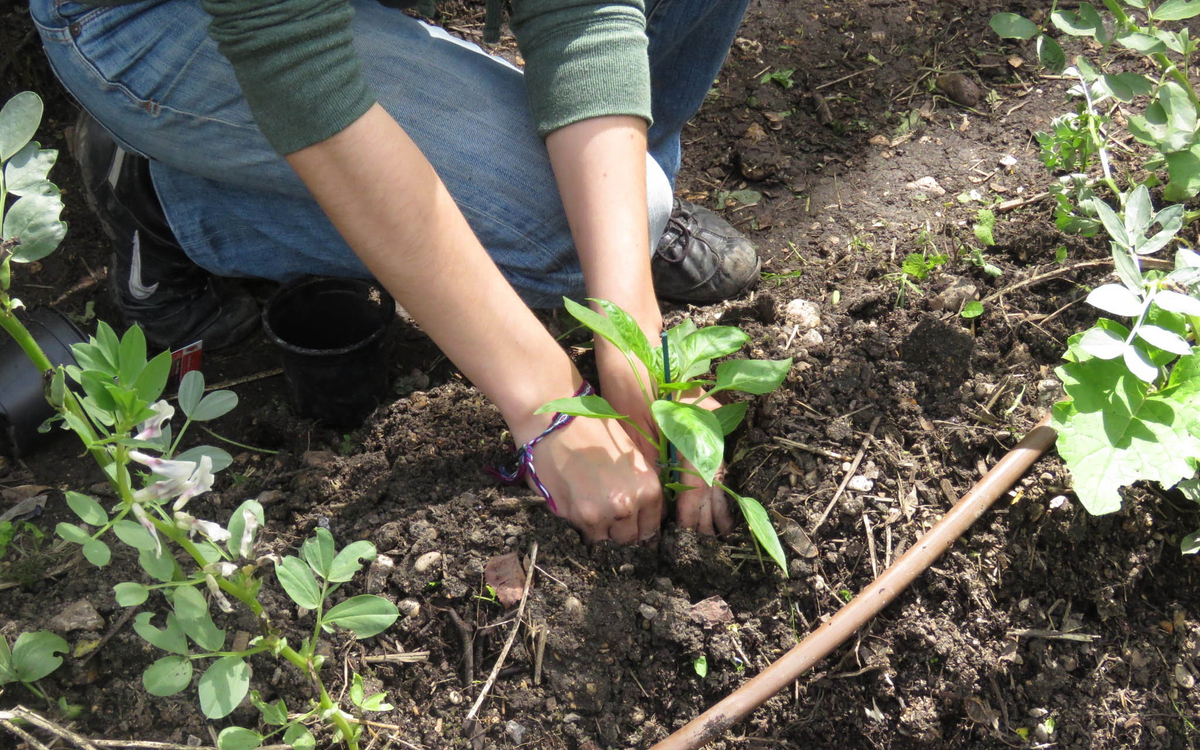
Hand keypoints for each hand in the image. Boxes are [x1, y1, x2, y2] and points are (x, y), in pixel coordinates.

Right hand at [526, 413, 662, 543]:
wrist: (555, 423)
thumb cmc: (592, 431)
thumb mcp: (629, 454)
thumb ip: (638, 485)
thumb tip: (639, 513)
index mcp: (648, 488)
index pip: (651, 527)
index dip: (639, 526)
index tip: (630, 523)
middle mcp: (630, 505)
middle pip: (629, 538)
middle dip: (619, 529)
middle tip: (607, 513)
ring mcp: (603, 514)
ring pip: (606, 539)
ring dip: (600, 529)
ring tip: (589, 504)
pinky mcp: (578, 517)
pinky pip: (584, 534)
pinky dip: (581, 525)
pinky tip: (576, 503)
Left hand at [599, 354, 734, 537]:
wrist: (633, 340)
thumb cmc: (630, 376)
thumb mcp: (636, 419)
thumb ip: (649, 455)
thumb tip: (658, 490)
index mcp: (694, 424)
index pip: (699, 475)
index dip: (693, 504)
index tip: (687, 527)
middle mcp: (707, 424)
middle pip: (713, 474)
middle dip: (709, 508)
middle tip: (704, 538)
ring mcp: (706, 421)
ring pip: (715, 467)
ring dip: (713, 499)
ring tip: (713, 529)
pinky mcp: (700, 421)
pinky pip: (709, 458)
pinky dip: (708, 482)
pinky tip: (710, 501)